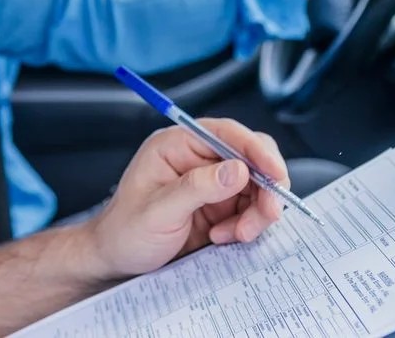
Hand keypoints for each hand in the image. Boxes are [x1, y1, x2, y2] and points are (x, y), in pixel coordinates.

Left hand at [80, 120, 287, 279]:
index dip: (255, 149)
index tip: (275, 172)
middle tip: (267, 214)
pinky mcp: (221, 206)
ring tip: (233, 235)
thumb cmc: (126, 231)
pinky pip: (251, 208)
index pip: (225, 133)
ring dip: (257, 212)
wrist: (119, 261)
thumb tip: (238, 169)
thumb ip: (197, 188)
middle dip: (265, 186)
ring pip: (257, 186)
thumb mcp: (158, 211)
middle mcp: (197, 159)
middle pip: (250, 158)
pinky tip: (225, 237)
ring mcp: (211, 183)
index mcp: (176, 145)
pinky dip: (249, 225)